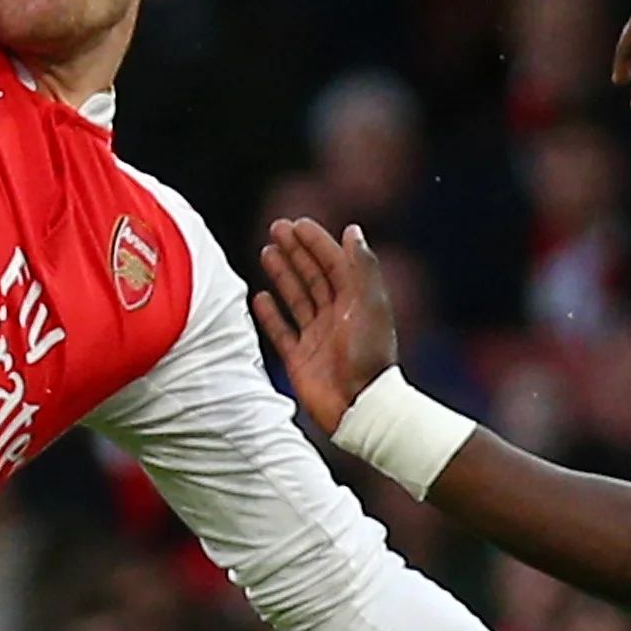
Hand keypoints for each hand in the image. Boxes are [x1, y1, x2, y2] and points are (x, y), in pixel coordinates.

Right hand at [253, 217, 400, 439]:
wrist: (358, 407)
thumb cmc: (368, 356)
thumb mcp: (370, 305)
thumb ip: (362, 266)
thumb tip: (352, 229)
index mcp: (355, 302)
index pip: (333, 263)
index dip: (316, 242)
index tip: (296, 224)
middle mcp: (335, 316)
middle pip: (312, 275)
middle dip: (295, 251)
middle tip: (276, 228)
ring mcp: (316, 337)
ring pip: (296, 298)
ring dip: (282, 274)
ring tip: (266, 252)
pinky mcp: (299, 359)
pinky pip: (281, 331)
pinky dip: (270, 314)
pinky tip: (259, 297)